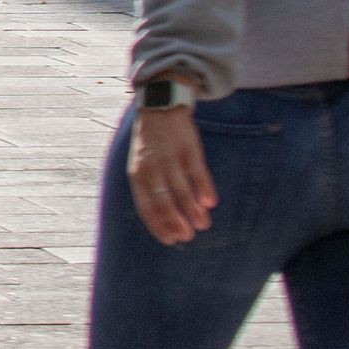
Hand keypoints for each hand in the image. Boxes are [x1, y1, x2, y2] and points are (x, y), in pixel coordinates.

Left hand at [127, 101, 214, 244]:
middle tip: (188, 237)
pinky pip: (196, 172)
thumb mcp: (141, 165)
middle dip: (176, 222)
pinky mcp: (187, 148)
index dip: (158, 225)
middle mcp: (152, 168)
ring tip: (203, 225)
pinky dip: (203, 188)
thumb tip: (163, 219)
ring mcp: (170, 158)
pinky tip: (210, 203)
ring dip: (192, 210)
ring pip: (181, 190)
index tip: (170, 240)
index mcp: (138, 175)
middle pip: (163, 201)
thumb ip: (149, 189)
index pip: (146, 207)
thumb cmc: (151, 145)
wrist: (159, 108)